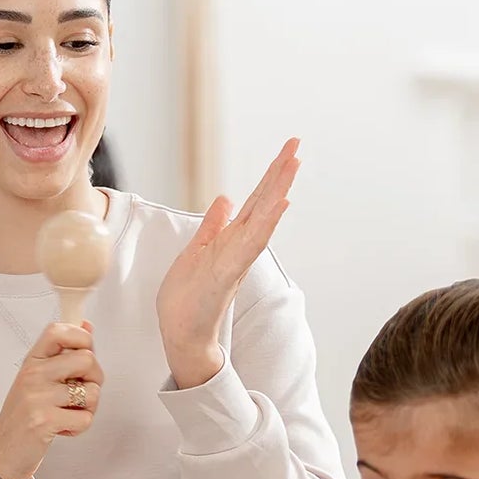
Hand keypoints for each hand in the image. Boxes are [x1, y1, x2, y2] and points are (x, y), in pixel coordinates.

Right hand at [0, 322, 103, 478]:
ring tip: (69, 413)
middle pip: (87, 359)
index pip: (59, 330)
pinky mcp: (44, 421)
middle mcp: (33, 375)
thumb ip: (62, 355)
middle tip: (81, 391)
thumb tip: (87, 326)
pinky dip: (79, 428)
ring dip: (88, 408)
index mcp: (32, 361)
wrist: (2, 451)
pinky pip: (85, 418)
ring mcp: (38, 397)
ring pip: (91, 392)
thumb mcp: (37, 379)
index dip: (81, 338)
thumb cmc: (23, 415)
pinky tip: (62, 428)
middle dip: (94, 378)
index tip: (84, 352)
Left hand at [155, 139, 299, 387]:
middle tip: (297, 145)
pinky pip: (248, 245)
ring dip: (278, 192)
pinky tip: (279, 206)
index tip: (287, 150)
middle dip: (279, 174)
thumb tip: (226, 200)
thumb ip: (213, 226)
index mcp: (232, 238)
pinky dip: (265, 225)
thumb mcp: (197, 250)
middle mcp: (240, 246)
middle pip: (264, 204)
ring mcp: (236, 259)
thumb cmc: (188, 297)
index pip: (255, 201)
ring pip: (262, 219)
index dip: (270, 176)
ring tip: (293, 165)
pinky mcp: (227, 273)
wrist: (181, 333)